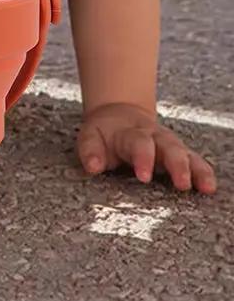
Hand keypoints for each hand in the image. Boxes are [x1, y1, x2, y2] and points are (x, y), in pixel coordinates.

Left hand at [76, 101, 216, 193]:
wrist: (119, 113)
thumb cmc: (104, 133)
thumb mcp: (90, 136)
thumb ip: (90, 151)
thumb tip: (92, 167)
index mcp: (130, 133)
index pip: (138, 144)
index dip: (142, 159)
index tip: (143, 176)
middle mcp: (154, 137)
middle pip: (169, 147)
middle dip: (176, 164)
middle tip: (181, 184)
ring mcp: (169, 144)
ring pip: (185, 154)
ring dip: (195, 169)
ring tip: (204, 187)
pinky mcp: (180, 154)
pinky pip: (196, 162)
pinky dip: (204, 173)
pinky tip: (210, 186)